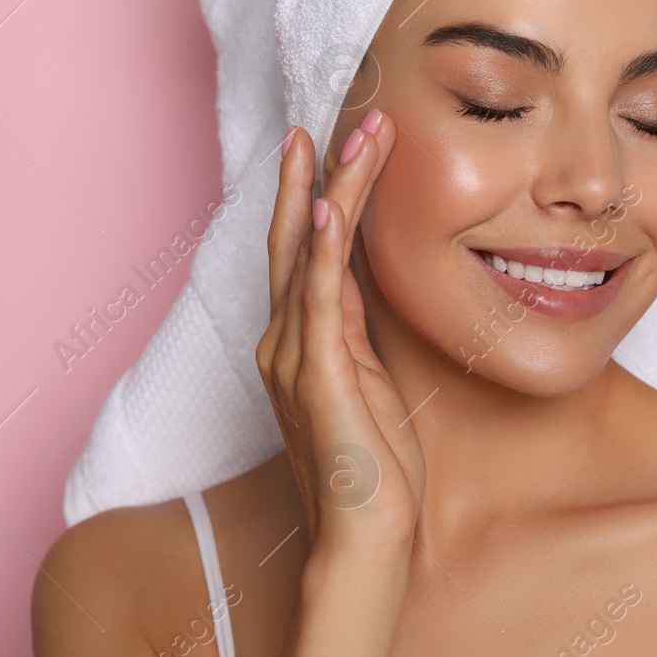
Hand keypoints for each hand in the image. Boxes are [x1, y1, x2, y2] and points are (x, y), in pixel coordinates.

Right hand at [256, 110, 424, 557]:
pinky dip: (317, 255)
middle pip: (295, 237)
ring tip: (356, 138)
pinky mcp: (316, 379)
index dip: (321, 192)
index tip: (342, 141)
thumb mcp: (368, 379)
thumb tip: (355, 275)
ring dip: (331, 192)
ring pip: (307, 255)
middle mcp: (284, 342)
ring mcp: (294, 358)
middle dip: (318, 174)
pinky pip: (315, 303)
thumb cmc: (372, 467)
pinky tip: (324, 211)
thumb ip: (352, 326)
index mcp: (299, 341)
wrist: (365, 538)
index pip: (306, 250)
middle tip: (343, 117)